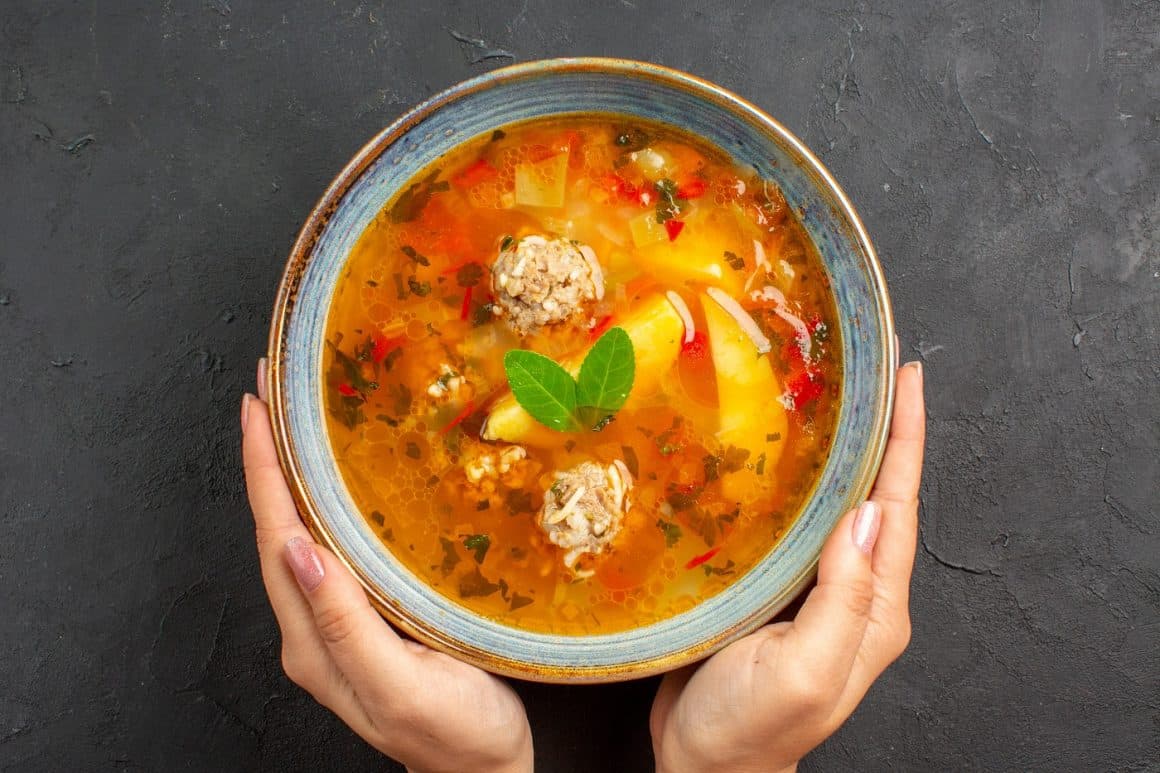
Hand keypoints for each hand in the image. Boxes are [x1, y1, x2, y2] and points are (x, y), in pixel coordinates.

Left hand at [241, 362, 533, 772]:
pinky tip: (339, 483)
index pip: (276, 538)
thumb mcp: (404, 688)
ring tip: (293, 422)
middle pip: (279, 529)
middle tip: (270, 393)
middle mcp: (313, 629)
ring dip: (293, 476)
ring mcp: (337, 625)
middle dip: (268, 459)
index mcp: (313, 642)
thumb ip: (347, 626)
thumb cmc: (460, 739)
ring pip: (303, 535)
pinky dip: (326, 504)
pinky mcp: (366, 620)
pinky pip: (334, 548)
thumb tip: (299, 553)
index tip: (256, 408)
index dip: (263, 470)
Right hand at [649, 361, 925, 772]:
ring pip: (837, 507)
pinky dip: (798, 485)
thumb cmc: (748, 731)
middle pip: (878, 499)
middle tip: (874, 371)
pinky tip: (779, 461)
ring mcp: (817, 592)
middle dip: (883, 434)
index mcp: (874, 611)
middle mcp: (855, 595)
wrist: (705, 769)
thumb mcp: (803, 669)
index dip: (906, 441)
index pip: (899, 510)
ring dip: (843, 453)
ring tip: (833, 399)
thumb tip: (870, 515)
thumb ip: (845, 598)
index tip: (908, 380)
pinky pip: (799, 526)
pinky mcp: (779, 591)